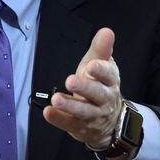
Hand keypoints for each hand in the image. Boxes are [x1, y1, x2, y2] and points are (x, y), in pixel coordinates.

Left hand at [43, 28, 126, 154]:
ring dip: (70, 106)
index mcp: (110, 82)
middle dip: (84, 88)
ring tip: (56, 99)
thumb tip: (106, 31)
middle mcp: (104, 100)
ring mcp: (93, 116)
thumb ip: (101, 49)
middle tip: (70, 81)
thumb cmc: (100, 86)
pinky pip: (69, 124)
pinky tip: (48, 112)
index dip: (101, 70)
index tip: (92, 65)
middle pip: (96, 94)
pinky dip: (58, 119)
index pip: (109, 75)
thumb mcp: (101, 66)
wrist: (108, 121)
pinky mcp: (80, 127)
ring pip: (83, 112)